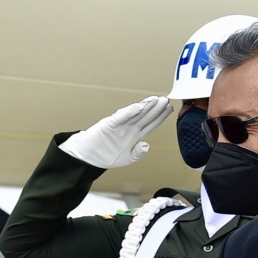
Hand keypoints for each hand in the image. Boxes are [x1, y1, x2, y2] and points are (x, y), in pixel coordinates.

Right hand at [58, 96, 173, 168]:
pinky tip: (138, 107)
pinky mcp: (109, 125)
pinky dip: (128, 112)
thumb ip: (138, 153)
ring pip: (135, 114)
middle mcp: (128, 128)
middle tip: (166, 99)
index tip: (169, 109)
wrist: (88, 157)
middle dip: (156, 108)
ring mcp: (119, 126)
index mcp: (134, 135)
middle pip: (145, 116)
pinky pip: (120, 118)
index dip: (160, 117)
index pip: (150, 124)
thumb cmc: (106, 156)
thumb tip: (147, 145)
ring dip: (145, 107)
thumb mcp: (126, 158)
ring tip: (156, 99)